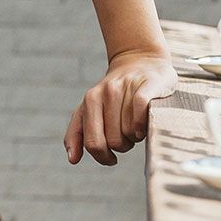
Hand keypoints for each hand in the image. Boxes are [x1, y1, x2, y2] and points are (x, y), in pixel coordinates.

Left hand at [65, 49, 177, 165]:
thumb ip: (78, 133)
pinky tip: (144, 127)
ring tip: (136, 127)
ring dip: (135, 137)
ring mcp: (126, 87)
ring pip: (129, 132)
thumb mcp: (91, 110)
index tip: (110, 158)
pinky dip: (143, 126)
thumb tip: (72, 159)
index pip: (92, 143)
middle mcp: (106, 92)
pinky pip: (141, 113)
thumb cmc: (116, 95)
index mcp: (89, 101)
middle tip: (126, 137)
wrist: (142, 61)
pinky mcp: (148, 85)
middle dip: (122, 147)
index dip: (102, 157)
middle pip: (113, 142)